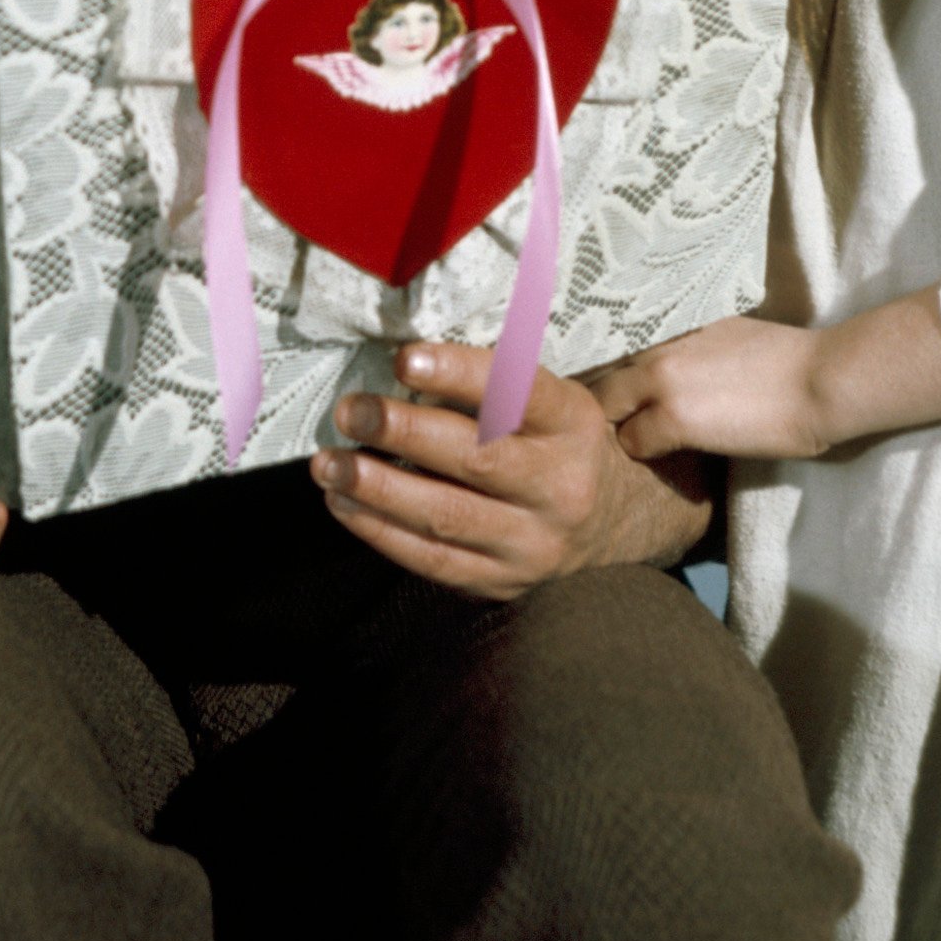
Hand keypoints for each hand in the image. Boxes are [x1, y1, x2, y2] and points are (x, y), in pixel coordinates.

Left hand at [309, 341, 711, 600]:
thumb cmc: (558, 442)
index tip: (405, 358)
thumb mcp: (550, 397)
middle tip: (351, 410)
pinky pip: (433, 561)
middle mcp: (560, 487)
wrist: (612, 523)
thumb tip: (405, 358)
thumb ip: (493, 378)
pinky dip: (380, 531)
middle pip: (475, 458)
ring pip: (446, 515)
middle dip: (402, 431)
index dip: (460, 373)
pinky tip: (343, 504)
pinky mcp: (503, 582)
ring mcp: (532, 543)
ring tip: (328, 463)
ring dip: (376, 488)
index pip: (518, 392)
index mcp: (571, 424)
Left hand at [594, 293, 940, 462]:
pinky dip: (641, 454)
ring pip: (607, 413)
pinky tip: (657, 460)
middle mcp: (656, 347)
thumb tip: (663, 363)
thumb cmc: (786, 360)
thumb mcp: (722, 335)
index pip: (610, 348)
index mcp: (669, 325)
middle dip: (599, 405)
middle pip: (599, 380)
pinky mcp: (674, 419)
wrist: (821, 380)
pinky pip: (634, 443)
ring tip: (627, 448)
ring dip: (618, 431)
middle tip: (606, 428)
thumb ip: (684, 347)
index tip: (604, 397)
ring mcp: (661, 381)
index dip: (605, 377)